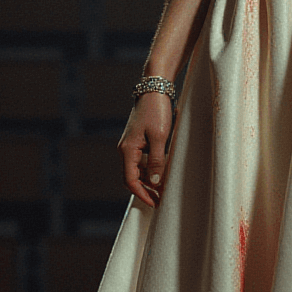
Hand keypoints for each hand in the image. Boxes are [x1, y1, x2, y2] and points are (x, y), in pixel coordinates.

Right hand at [118, 92, 173, 207]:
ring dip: (149, 180)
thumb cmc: (157, 110)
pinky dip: (151, 169)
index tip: (155, 203)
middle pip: (132, 177)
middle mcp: (126, 149)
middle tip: (161, 199)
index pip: (130, 180)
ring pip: (138, 169)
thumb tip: (154, 181)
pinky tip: (163, 172)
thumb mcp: (160, 137)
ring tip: (164, 188)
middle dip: (145, 190)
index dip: (142, 194)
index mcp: (128, 149)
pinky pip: (142, 160)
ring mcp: (132, 144)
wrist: (155, 88)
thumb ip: (157, 160)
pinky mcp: (139, 140)